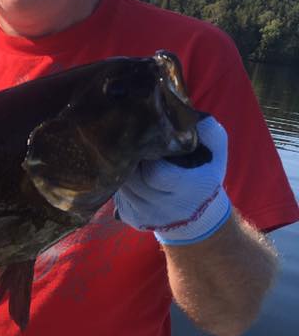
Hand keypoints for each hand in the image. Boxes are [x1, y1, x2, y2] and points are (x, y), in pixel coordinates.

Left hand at [114, 116, 231, 244]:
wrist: (199, 217)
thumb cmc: (205, 176)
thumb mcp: (215, 153)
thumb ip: (209, 132)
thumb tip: (190, 114)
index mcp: (190, 189)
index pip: (155, 174)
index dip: (147, 157)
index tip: (148, 145)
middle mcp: (168, 208)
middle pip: (133, 180)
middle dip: (130, 161)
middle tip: (133, 147)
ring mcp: (149, 217)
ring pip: (123, 188)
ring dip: (123, 171)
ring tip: (132, 159)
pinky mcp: (134, 221)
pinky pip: (119, 197)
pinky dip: (123, 184)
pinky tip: (133, 176)